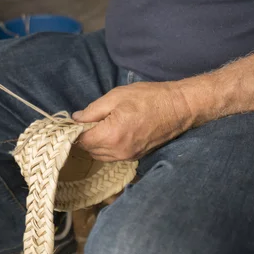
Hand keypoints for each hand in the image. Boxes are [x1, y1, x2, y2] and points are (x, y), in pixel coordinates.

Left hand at [73, 82, 197, 161]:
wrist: (179, 108)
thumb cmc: (149, 98)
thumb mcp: (115, 97)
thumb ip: (92, 110)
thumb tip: (76, 119)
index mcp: (111, 135)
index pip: (81, 140)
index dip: (74, 131)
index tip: (73, 121)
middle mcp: (118, 151)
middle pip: (89, 150)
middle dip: (84, 137)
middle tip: (87, 120)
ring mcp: (128, 157)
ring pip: (100, 155)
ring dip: (95, 143)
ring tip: (100, 125)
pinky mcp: (135, 157)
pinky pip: (112, 156)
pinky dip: (107, 147)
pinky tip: (111, 132)